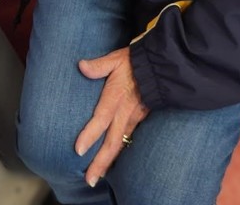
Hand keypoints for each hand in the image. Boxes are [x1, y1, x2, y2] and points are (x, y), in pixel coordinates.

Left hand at [74, 47, 149, 187]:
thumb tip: (80, 65)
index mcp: (116, 98)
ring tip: (97, 177)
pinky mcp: (140, 119)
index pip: (101, 119)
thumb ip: (98, 66)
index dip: (90, 135)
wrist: (161, 67)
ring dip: (109, 162)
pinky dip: (120, 153)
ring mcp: (134, 118)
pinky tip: (113, 162)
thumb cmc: (136, 62)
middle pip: (112, 142)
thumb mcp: (116, 59)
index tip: (78, 150)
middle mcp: (125, 113)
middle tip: (89, 180)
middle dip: (100, 162)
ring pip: (121, 144)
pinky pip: (129, 139)